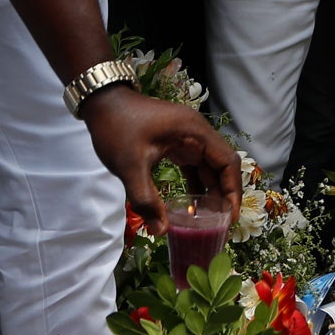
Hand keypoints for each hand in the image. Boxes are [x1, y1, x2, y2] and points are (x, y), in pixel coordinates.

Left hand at [78, 85, 241, 237]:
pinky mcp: (176, 142)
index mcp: (195, 132)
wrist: (101, 103)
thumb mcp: (130, 166)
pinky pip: (194, 165)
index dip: (233, 190)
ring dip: (211, 190)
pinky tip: (192, 205)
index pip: (227, 161)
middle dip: (224, 194)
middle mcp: (197, 133)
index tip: (231, 216)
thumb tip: (161, 231)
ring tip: (211, 219)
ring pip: (209, 166)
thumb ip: (146, 199)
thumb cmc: (117, 128)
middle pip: (222, 165)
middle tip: (222, 224)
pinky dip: (197, 184)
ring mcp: (187, 137)